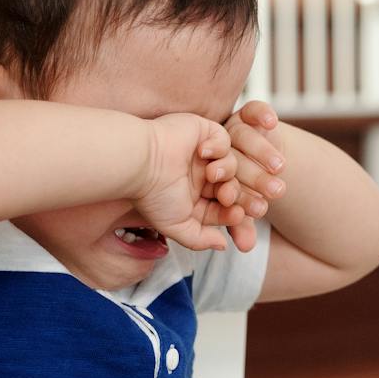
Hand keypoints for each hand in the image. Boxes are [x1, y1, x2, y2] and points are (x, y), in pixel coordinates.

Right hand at [136, 113, 241, 250]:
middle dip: (237, 194)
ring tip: (211, 174)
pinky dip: (219, 146)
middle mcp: (200, 176)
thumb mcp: (176, 226)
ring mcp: (203, 154)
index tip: (236, 215)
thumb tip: (222, 245)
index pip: (225, 208)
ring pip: (232, 165)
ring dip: (227, 171)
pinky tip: (203, 151)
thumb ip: (200, 239)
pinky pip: (225, 140)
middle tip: (228, 197)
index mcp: (195, 198)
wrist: (141, 163)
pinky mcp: (203, 132)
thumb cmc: (153, 196)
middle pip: (234, 186)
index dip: (234, 212)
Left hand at [219, 99, 286, 217]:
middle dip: (252, 177)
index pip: (223, 183)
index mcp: (210, 174)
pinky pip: (254, 110)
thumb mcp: (246, 208)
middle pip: (232, 159)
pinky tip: (272, 122)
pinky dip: (262, 114)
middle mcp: (220, 150)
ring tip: (279, 167)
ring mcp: (235, 130)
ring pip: (243, 136)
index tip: (247, 205)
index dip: (235, 193)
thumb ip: (243, 224)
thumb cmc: (251, 193)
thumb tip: (242, 247)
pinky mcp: (250, 115)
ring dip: (261, 151)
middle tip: (271, 192)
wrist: (269, 168)